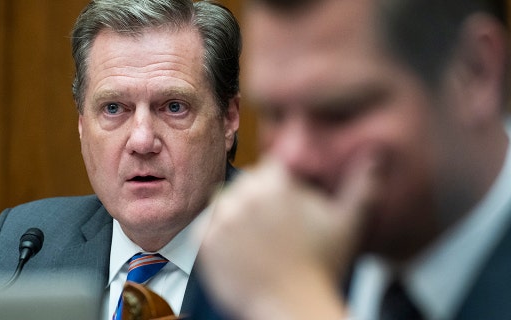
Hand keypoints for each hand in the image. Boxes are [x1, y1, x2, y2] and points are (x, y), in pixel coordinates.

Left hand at [197, 154, 379, 318]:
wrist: (292, 308)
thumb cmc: (322, 267)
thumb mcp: (348, 223)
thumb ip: (362, 183)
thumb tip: (377, 153)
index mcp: (276, 185)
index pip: (270, 168)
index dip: (279, 185)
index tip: (286, 207)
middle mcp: (245, 197)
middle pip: (246, 185)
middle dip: (258, 199)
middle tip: (273, 227)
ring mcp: (223, 220)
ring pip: (225, 203)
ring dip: (237, 214)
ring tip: (257, 240)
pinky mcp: (206, 242)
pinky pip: (207, 227)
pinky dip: (219, 235)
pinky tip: (241, 250)